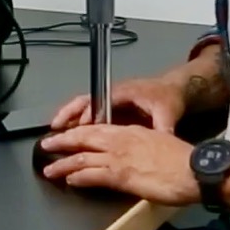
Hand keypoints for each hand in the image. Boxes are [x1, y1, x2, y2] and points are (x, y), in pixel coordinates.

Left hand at [38, 123, 196, 204]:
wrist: (194, 168)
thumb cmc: (182, 160)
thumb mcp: (158, 144)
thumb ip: (142, 146)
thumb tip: (134, 156)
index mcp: (131, 132)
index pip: (99, 128)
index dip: (80, 131)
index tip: (68, 134)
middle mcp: (121, 140)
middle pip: (84, 137)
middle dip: (63, 141)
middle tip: (47, 144)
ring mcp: (119, 156)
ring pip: (83, 156)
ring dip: (63, 162)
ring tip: (50, 168)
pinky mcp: (121, 174)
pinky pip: (93, 174)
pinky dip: (78, 176)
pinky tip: (69, 179)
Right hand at [48, 75, 185, 132]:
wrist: (173, 88)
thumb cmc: (168, 98)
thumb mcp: (168, 113)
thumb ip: (163, 128)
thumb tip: (162, 142)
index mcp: (124, 93)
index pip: (101, 101)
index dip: (90, 114)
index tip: (81, 127)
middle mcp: (113, 93)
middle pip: (85, 100)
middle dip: (69, 112)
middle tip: (56, 126)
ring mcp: (110, 98)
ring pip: (83, 104)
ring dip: (69, 115)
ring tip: (55, 129)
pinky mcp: (111, 105)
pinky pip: (89, 110)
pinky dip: (77, 118)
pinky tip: (70, 131)